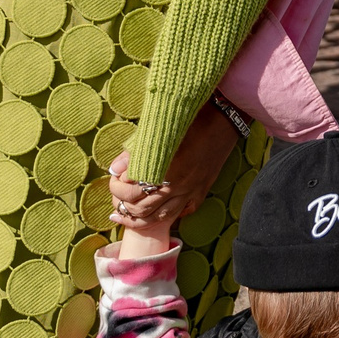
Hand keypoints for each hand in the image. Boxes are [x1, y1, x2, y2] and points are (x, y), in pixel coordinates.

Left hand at [109, 99, 240, 239]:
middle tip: (117, 197)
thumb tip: (115, 168)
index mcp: (166, 170)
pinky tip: (156, 212)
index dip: (117, 188)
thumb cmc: (191, 119)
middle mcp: (179, 187)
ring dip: (141, 218)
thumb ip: (136, 152)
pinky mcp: (200, 193)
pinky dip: (166, 216)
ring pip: (161, 217)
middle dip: (124, 205)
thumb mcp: (161, 132)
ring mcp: (191, 192)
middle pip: (143, 209)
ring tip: (127, 214)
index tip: (114, 179)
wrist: (224, 119)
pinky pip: (181, 213)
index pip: (132, 192)